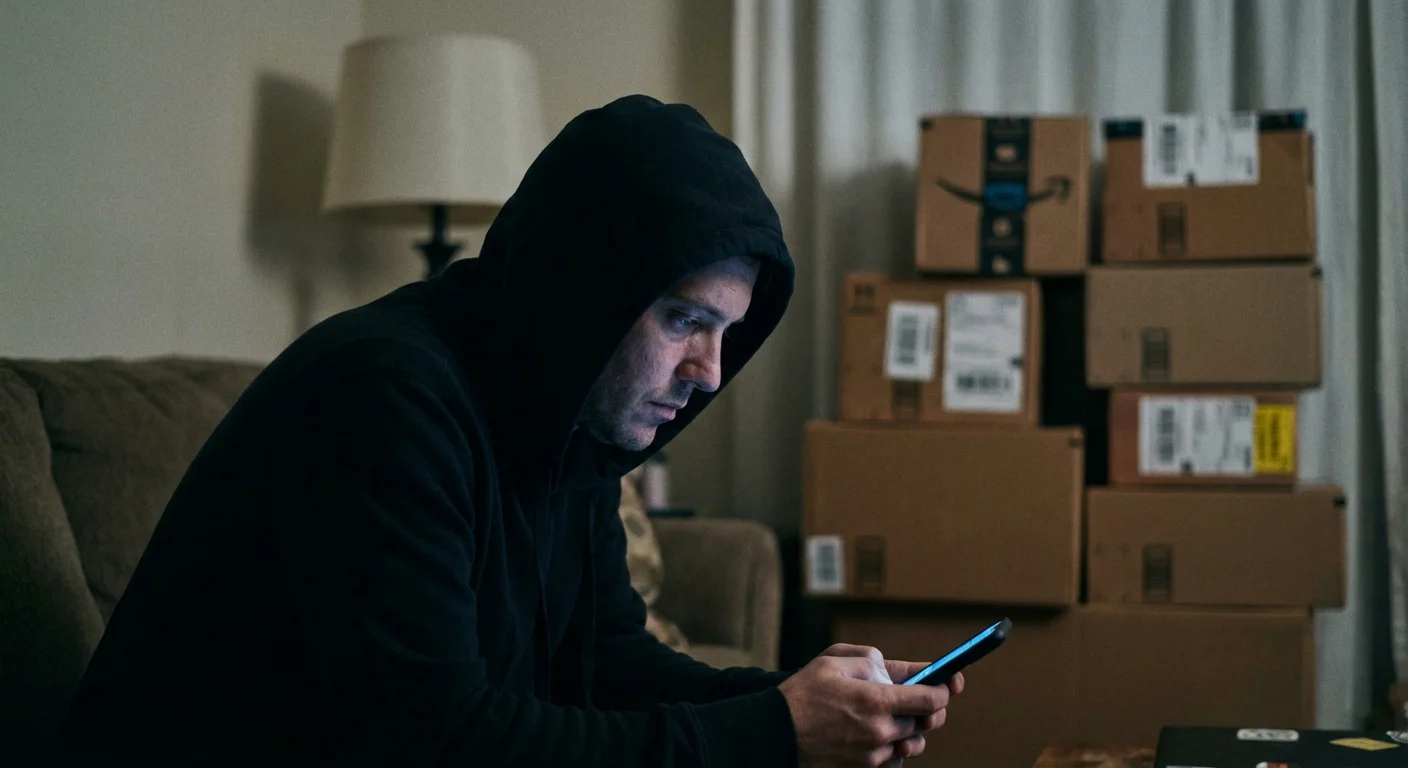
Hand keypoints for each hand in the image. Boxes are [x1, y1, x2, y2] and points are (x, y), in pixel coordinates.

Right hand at [780, 645, 953, 767]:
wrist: (777, 732)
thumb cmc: (803, 693)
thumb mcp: (834, 660)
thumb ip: (873, 660)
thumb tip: (899, 669)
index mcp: (877, 700)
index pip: (931, 698)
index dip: (944, 688)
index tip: (947, 683)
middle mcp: (881, 730)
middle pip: (926, 722)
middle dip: (927, 708)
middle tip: (918, 698)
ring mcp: (874, 754)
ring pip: (912, 743)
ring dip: (910, 729)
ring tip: (890, 716)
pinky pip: (894, 759)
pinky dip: (892, 746)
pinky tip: (875, 733)